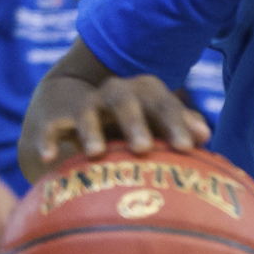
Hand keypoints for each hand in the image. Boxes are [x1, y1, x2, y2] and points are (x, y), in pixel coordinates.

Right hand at [33, 74, 209, 166]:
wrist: (71, 107)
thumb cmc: (129, 124)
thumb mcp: (155, 124)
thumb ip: (180, 127)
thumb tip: (205, 134)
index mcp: (144, 95)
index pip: (163, 103)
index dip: (176, 122)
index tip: (187, 146)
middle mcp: (114, 95)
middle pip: (126, 99)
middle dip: (135, 122)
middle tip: (144, 148)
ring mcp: (84, 106)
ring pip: (87, 110)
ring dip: (92, 130)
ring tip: (95, 153)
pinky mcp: (55, 119)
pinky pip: (50, 127)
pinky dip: (48, 140)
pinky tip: (50, 158)